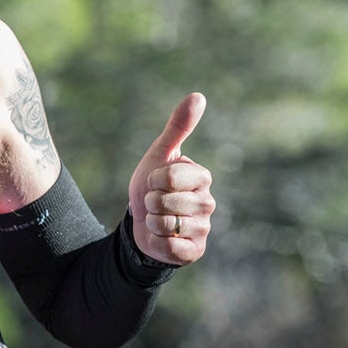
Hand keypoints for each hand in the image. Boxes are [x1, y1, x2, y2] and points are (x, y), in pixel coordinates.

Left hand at [129, 93, 213, 265]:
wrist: (140, 222)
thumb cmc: (151, 186)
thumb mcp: (159, 154)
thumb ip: (178, 127)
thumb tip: (198, 96)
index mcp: (202, 177)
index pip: (169, 177)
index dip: (153, 180)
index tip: (154, 182)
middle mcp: (208, 202)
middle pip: (164, 201)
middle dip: (150, 202)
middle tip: (155, 203)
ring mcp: (204, 228)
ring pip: (165, 224)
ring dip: (152, 221)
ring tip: (158, 219)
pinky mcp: (194, 251)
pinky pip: (169, 246)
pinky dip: (156, 241)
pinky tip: (161, 237)